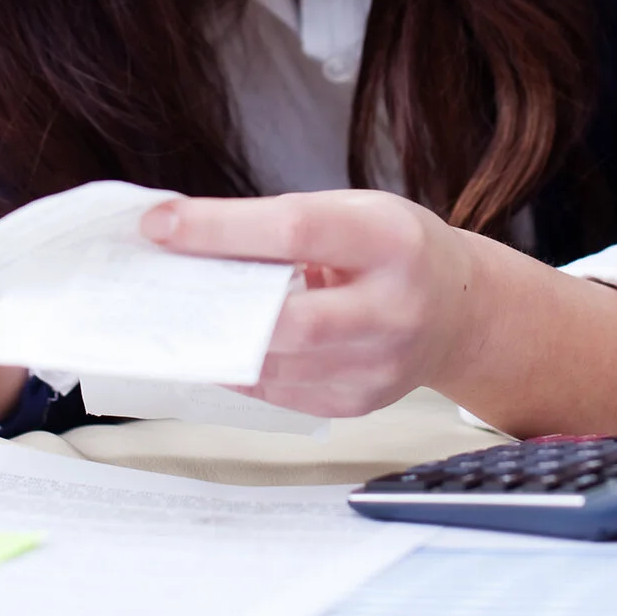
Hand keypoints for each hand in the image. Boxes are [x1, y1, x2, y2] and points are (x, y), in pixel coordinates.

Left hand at [140, 190, 487, 417]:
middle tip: (155, 285)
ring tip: (172, 314)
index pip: (293, 231)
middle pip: (285, 320)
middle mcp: (392, 308)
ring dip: (215, 341)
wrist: (462, 310)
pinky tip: (216, 344)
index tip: (159, 224)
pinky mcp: (358, 402)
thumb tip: (188, 239)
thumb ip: (283, 227)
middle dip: (211, 304)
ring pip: (274, 366)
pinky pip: (278, 392)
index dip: (219, 228)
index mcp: (390, 240)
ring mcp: (378, 366)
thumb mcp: (355, 213)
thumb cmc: (396, 250)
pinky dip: (240, 367)